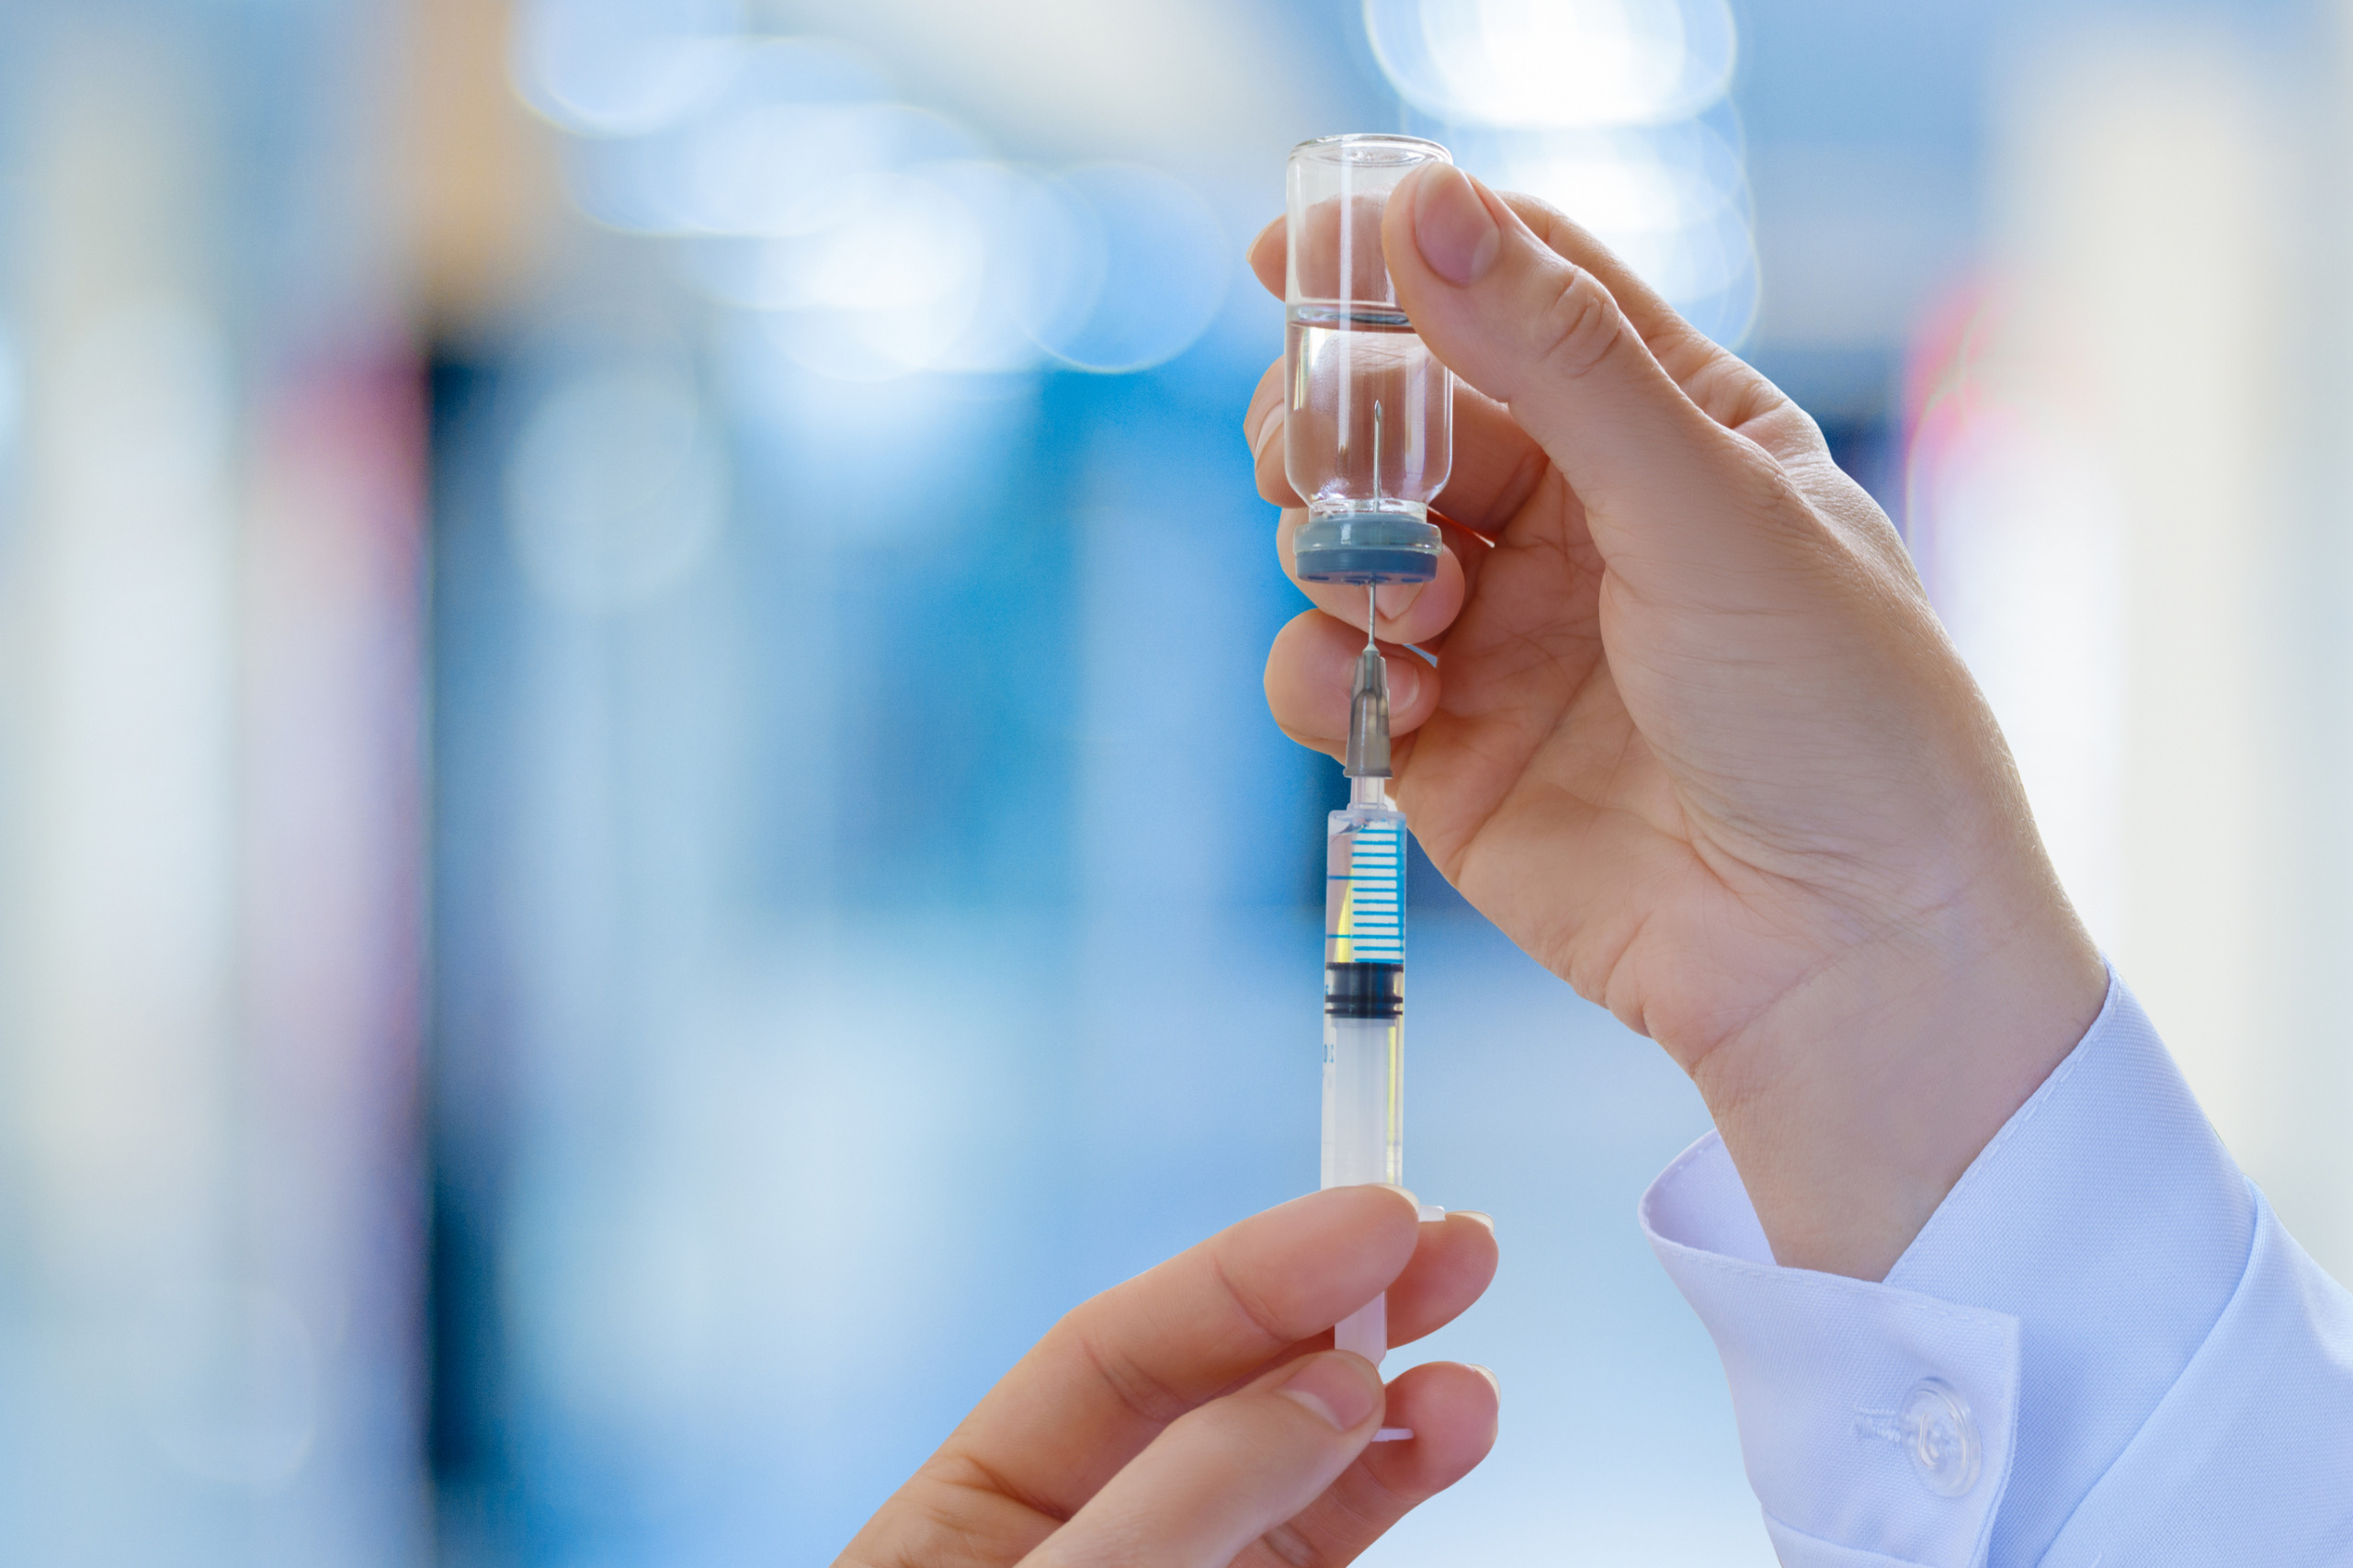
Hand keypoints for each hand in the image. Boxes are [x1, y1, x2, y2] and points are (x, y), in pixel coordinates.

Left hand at [835, 1187, 1499, 1566]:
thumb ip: (1189, 1494)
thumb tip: (1336, 1382)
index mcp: (968, 1509)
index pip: (1116, 1349)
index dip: (1248, 1274)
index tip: (1372, 1216)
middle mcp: (1077, 1528)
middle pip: (1217, 1390)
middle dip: (1336, 1311)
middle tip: (1455, 1242)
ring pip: (1289, 1472)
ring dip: (1389, 1408)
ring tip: (1471, 1372)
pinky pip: (1318, 1543)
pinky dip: (1388, 1487)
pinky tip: (1445, 1433)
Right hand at [1244, 165, 2107, 1279]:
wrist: (1838, 957)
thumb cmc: (1834, 715)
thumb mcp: (1707, 508)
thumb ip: (1558, 362)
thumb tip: (1423, 204)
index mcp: (1668, 423)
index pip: (1517, 287)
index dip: (1404, 248)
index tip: (1293, 241)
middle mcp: (1572, 516)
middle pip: (1399, 408)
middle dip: (1337, 418)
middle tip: (1317, 455)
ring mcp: (1498, 630)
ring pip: (1341, 534)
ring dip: (1336, 548)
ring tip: (1409, 603)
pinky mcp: (1441, 744)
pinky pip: (1325, 670)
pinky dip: (1326, 669)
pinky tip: (1397, 698)